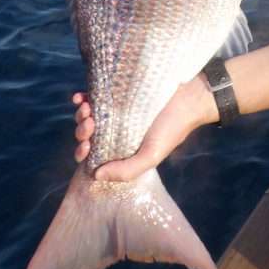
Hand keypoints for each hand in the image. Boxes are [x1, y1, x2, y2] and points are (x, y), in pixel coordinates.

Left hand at [71, 76, 218, 182]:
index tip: (86, 146)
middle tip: (91, 124)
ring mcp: (114, 111)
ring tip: (88, 108)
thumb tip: (96, 175)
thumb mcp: (151, 156)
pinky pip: (93, 96)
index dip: (82, 151)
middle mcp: (114, 132)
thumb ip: (126, 170)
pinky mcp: (116, 92)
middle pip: (86, 134)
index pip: (92, 154)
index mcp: (120, 150)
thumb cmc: (171, 129)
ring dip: (80, 114)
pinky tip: (80, 97)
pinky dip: (82, 98)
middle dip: (82, 131)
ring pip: (87, 116)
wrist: (188, 98)